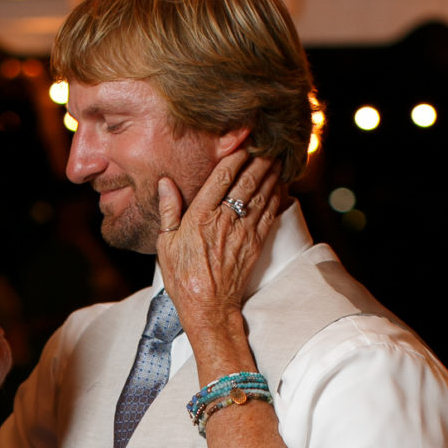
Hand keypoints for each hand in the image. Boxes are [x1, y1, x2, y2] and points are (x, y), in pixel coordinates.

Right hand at [156, 151, 282, 336]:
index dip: (235, 154)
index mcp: (200, 216)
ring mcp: (243, 231)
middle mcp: (224, 220)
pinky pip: (270, 212)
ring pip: (262, 193)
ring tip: (277, 155)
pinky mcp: (256, 243)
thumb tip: (165, 182)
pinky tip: (281, 182)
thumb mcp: (165, 244)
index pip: (222, 176)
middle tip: (268, 141)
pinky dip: (277, 195)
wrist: (208, 307)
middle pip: (247, 180)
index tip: (244, 140)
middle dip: (259, 158)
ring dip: (271, 172)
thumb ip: (169, 210)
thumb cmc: (182, 277)